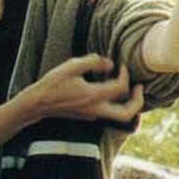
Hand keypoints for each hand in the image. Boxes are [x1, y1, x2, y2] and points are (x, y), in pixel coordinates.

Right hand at [24, 54, 143, 122]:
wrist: (39, 103)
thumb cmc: (53, 83)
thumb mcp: (71, 66)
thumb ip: (93, 62)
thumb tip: (110, 63)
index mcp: (94, 95)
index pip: (120, 87)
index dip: (125, 74)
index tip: (121, 65)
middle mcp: (97, 109)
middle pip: (127, 112)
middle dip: (138, 101)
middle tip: (140, 87)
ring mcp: (93, 115)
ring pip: (119, 116)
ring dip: (128, 104)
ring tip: (129, 91)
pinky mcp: (87, 116)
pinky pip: (108, 112)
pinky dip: (115, 103)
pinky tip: (108, 92)